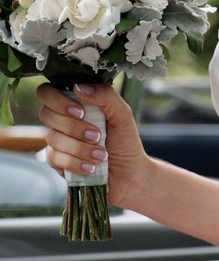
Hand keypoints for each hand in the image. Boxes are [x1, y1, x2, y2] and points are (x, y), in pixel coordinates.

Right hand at [37, 82, 147, 209]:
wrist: (129, 173)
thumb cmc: (125, 141)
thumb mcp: (123, 114)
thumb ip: (105, 95)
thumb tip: (78, 87)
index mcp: (76, 103)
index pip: (48, 92)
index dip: (58, 100)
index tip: (81, 112)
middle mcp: (63, 120)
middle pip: (45, 114)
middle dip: (74, 127)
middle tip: (97, 135)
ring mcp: (58, 141)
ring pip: (53, 138)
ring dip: (81, 148)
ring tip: (102, 155)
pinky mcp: (57, 161)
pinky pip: (55, 158)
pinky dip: (76, 163)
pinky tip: (92, 167)